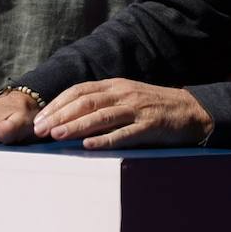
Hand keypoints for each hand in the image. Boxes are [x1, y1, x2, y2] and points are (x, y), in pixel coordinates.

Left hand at [32, 80, 212, 149]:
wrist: (191, 111)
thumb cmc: (154, 107)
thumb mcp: (127, 97)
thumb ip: (103, 102)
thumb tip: (69, 116)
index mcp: (116, 85)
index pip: (80, 90)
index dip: (57, 104)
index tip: (39, 118)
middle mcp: (124, 94)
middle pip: (86, 102)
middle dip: (59, 115)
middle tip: (39, 130)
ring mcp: (137, 109)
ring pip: (101, 116)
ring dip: (76, 126)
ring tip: (56, 136)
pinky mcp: (150, 126)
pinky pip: (124, 133)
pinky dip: (105, 140)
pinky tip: (89, 145)